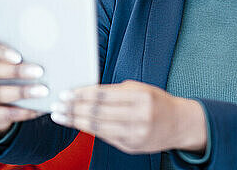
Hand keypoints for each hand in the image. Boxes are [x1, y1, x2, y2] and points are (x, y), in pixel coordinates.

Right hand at [0, 38, 48, 133]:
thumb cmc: (4, 77)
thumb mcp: (5, 65)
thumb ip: (18, 58)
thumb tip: (48, 52)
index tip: (18, 56)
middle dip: (16, 71)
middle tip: (39, 71)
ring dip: (21, 92)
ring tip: (42, 91)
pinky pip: (1, 113)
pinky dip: (22, 112)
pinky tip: (38, 109)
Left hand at [49, 80, 206, 154]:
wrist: (179, 124)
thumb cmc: (157, 102)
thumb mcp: (141, 89)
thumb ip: (116, 92)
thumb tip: (86, 92)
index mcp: (142, 97)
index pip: (105, 95)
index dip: (82, 94)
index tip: (66, 93)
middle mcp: (139, 116)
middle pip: (99, 112)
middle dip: (74, 108)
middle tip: (57, 105)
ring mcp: (136, 134)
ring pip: (99, 127)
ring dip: (76, 121)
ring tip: (61, 116)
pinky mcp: (132, 146)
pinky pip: (106, 137)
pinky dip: (89, 130)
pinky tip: (77, 124)